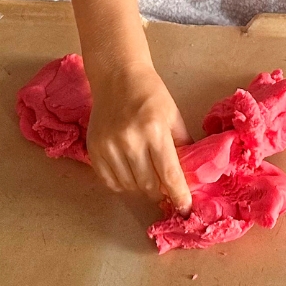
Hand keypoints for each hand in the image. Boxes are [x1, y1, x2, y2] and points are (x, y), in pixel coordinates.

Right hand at [86, 62, 193, 212]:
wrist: (116, 76)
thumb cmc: (150, 94)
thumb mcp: (173, 116)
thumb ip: (182, 146)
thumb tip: (191, 177)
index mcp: (154, 130)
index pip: (169, 174)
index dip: (179, 196)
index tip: (185, 209)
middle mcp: (129, 140)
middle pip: (148, 186)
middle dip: (161, 193)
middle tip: (166, 188)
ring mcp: (108, 146)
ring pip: (130, 187)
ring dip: (142, 189)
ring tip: (148, 176)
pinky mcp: (94, 150)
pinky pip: (110, 182)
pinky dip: (123, 184)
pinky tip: (130, 173)